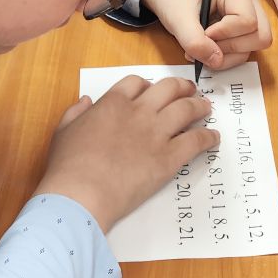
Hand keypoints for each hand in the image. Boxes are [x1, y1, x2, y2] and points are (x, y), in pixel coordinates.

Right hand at [36, 76, 217, 231]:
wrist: (81, 194)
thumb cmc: (68, 166)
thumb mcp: (64, 131)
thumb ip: (76, 112)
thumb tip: (86, 101)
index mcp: (113, 103)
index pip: (137, 83)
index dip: (148, 85)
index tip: (153, 91)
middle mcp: (139, 112)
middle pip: (169, 89)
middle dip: (182, 87)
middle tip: (190, 91)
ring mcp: (156, 134)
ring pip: (187, 109)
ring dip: (199, 106)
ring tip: (206, 108)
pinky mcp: (169, 158)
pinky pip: (196, 141)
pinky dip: (208, 137)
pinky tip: (213, 138)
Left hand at [143, 0, 272, 69]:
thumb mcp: (178, 17)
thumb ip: (194, 40)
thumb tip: (216, 61)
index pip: (247, 21)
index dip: (225, 34)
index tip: (204, 33)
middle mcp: (248, 2)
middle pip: (260, 36)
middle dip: (232, 48)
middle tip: (205, 44)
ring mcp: (248, 16)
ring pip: (254, 46)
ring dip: (228, 55)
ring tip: (202, 50)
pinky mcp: (242, 30)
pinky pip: (244, 51)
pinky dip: (226, 57)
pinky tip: (206, 50)